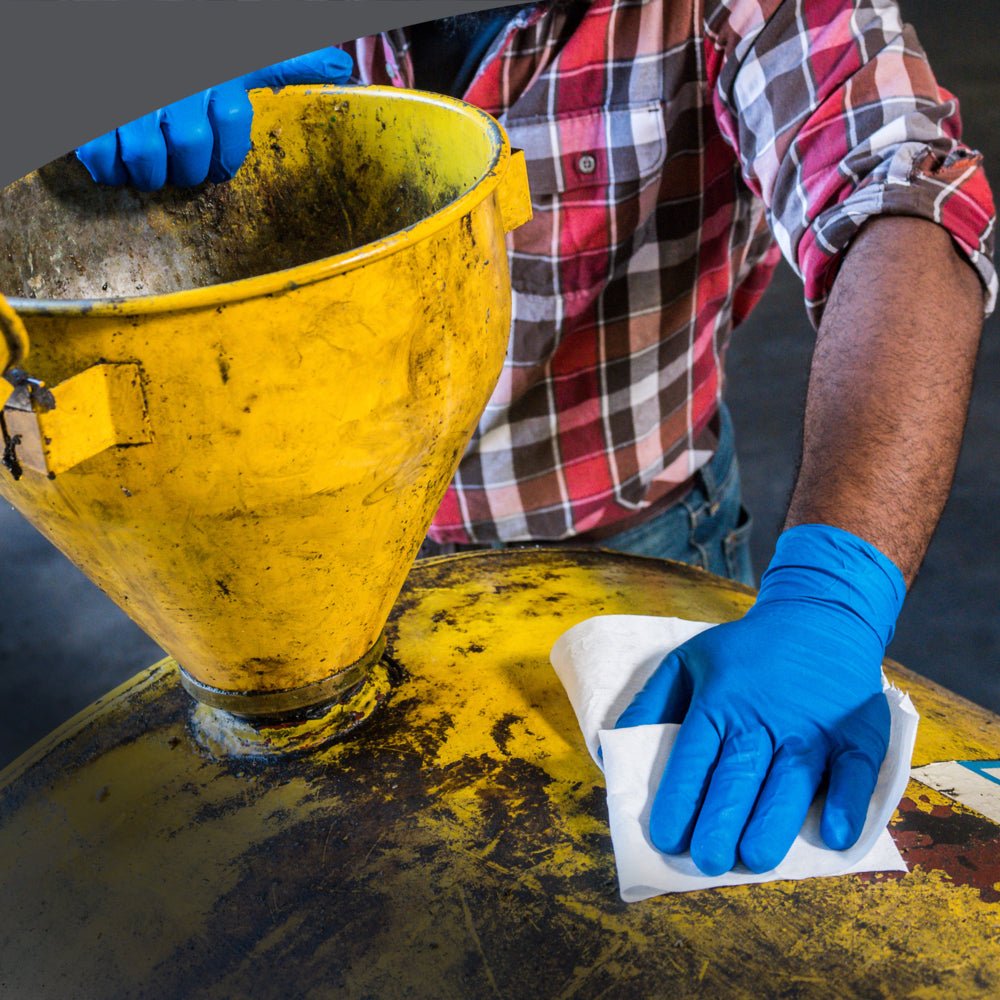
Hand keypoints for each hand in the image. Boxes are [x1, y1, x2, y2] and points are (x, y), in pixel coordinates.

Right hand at [76, 47, 352, 190]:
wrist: (125, 19)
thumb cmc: (194, 49)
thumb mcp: (243, 49)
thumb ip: (287, 60)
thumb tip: (339, 68)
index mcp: (216, 72)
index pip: (231, 123)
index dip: (227, 156)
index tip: (219, 169)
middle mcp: (176, 84)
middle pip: (190, 146)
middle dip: (188, 170)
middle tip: (183, 171)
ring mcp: (133, 97)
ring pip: (146, 155)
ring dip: (149, 174)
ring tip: (151, 171)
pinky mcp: (95, 110)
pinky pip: (100, 150)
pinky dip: (107, 167)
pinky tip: (116, 166)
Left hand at [616, 523, 905, 875]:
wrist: (818, 618)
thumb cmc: (745, 652)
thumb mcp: (687, 662)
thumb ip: (650, 706)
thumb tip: (612, 754)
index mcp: (719, 702)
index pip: (693, 758)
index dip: (679, 799)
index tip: (665, 837)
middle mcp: (763, 718)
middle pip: (739, 777)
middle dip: (719, 821)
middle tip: (705, 860)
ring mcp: (812, 728)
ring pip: (791, 782)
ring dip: (772, 823)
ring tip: (752, 859)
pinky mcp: (856, 735)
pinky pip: (855, 773)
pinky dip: (847, 803)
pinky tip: (834, 835)